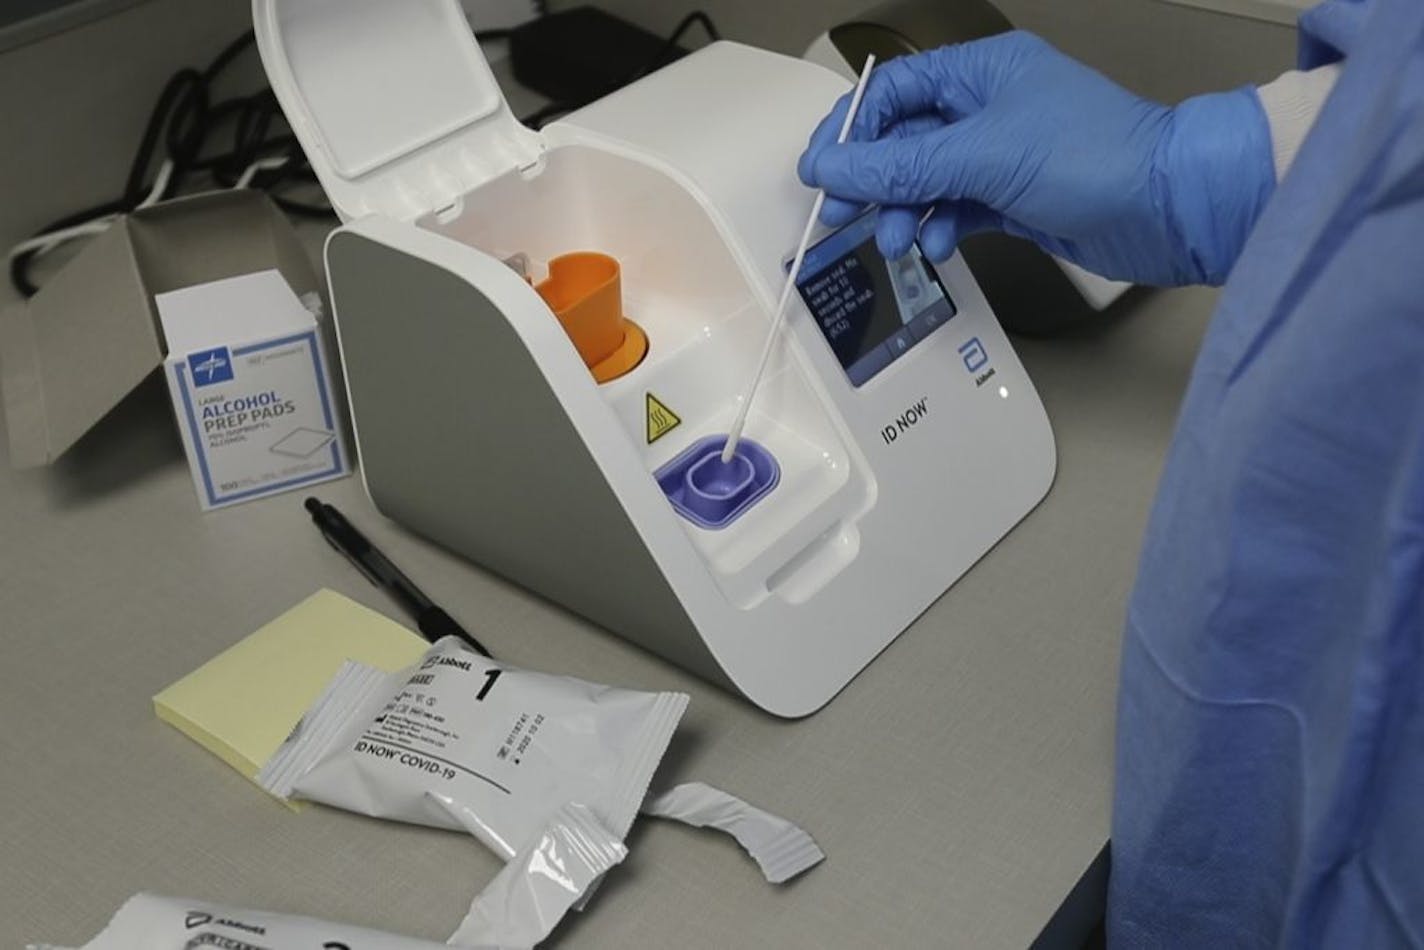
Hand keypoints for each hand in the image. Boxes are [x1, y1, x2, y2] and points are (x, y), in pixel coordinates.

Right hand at [798, 32, 1274, 285]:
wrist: (1170, 206)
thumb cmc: (1094, 156)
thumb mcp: (982, 156)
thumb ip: (901, 167)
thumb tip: (832, 170)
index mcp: (981, 72)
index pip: (893, 93)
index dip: (852, 132)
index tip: (822, 172)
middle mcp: (989, 107)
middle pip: (904, 141)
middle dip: (872, 181)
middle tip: (843, 217)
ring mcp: (1003, 155)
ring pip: (928, 181)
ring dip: (904, 212)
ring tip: (895, 241)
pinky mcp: (1017, 198)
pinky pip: (958, 210)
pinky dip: (941, 228)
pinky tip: (940, 246)